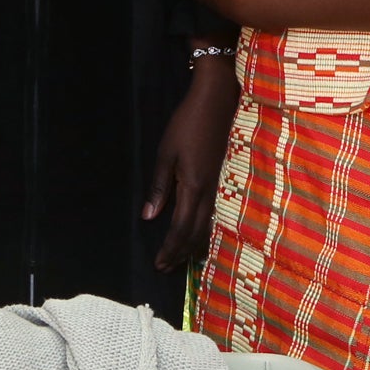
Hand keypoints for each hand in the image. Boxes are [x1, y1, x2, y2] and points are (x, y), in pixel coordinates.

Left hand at [144, 60, 237, 270]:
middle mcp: (208, 192)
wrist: (216, 101)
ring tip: (178, 258)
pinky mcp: (220, 179)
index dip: (170, 249)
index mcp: (193, 187)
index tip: (158, 264)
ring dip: (191, 245)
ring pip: (206, 226)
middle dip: (180, 254)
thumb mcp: (166, 153)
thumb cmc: (187, 123)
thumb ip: (159, 186)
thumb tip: (149, 217)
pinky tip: (195, 233)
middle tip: (165, 268)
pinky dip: (201, 231)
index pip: (181, 229)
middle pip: (195, 234)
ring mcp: (218, 186)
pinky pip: (211, 215)